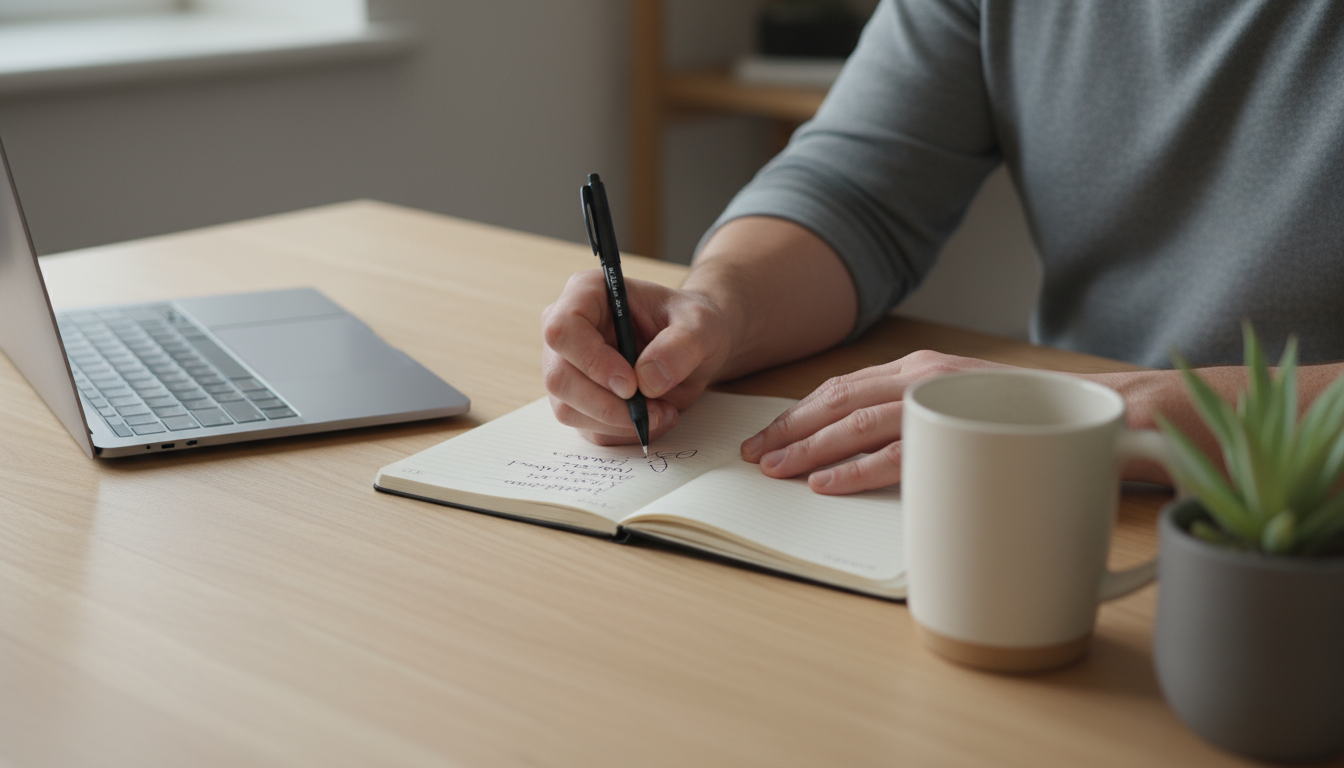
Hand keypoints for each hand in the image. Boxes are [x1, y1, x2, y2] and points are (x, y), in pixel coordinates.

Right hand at [542, 269, 730, 445]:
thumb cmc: (692, 325)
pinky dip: (623, 433)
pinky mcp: (578, 400)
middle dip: (607, 405)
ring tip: (663, 411)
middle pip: (559, 378)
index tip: (631, 385)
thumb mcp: (702, 326)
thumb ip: (681, 346)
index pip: (563, 330)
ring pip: (569, 410)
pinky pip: (588, 429)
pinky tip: (653, 417)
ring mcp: (568, 368)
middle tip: (653, 409)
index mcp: (587, 293)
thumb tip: (646, 381)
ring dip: (619, 423)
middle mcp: (567, 331)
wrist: (694, 349)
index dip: (592, 362)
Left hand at [740, 350, 1014, 494]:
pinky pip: (895, 452)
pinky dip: (855, 469)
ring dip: (810, 449)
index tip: (768, 434)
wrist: (1097, 410)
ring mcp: (940, 399)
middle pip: (837, 400)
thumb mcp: (959, 406)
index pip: (843, 386)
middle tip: (754, 454)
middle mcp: (923, 376)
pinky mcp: (959, 428)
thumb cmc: (1026, 416)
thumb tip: (864, 451)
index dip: (800, 412)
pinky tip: (825, 483)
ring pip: (857, 423)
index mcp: (920, 369)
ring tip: (776, 469)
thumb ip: (916, 419)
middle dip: (790, 428)